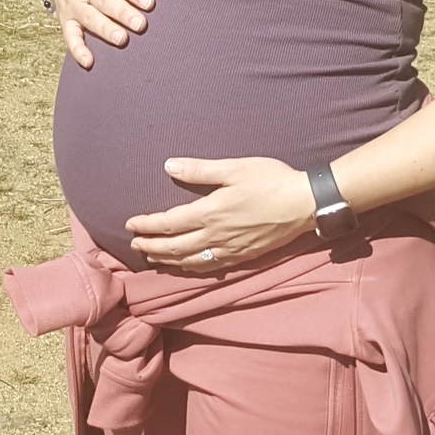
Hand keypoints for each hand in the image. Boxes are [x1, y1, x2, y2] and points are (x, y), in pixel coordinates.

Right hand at [52, 0, 154, 68]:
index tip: (149, 1)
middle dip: (121, 12)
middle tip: (140, 24)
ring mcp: (73, 4)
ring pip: (89, 17)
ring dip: (104, 29)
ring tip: (122, 39)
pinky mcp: (66, 20)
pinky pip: (69, 36)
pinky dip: (77, 49)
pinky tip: (89, 62)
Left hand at [126, 157, 316, 272]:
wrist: (303, 204)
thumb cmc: (270, 180)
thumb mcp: (234, 168)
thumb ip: (199, 171)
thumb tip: (168, 166)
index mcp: (210, 212)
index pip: (168, 224)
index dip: (146, 225)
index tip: (130, 224)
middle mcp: (216, 236)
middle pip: (173, 247)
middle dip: (150, 246)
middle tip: (133, 244)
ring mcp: (229, 250)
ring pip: (189, 262)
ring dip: (167, 261)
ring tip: (152, 258)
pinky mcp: (242, 257)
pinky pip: (209, 268)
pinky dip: (190, 268)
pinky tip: (186, 266)